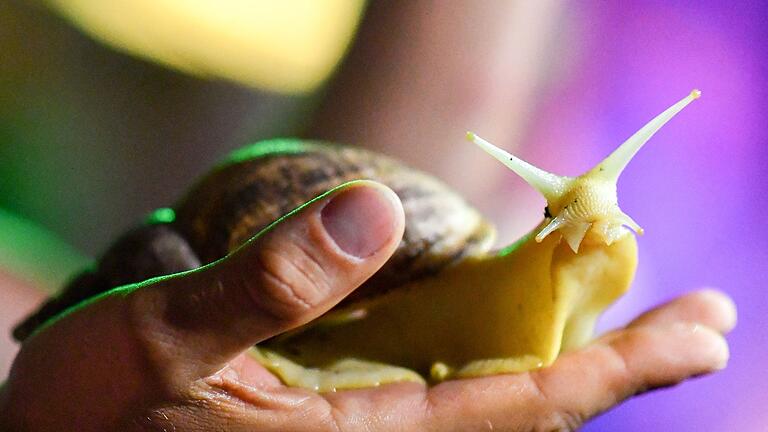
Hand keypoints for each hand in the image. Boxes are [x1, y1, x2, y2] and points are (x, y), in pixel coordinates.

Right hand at [0, 181, 734, 430]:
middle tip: (709, 320)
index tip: (699, 332)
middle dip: (618, 354)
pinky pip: (438, 359)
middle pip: (527, 395)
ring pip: (489, 375)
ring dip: (565, 332)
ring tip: (636, 295)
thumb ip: (263, 285)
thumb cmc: (91, 413)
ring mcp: (361, 410)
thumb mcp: (160, 343)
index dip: (611, 367)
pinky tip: (525, 295)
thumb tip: (370, 209)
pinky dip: (494, 324)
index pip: (516, 409)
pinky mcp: (336, 390)